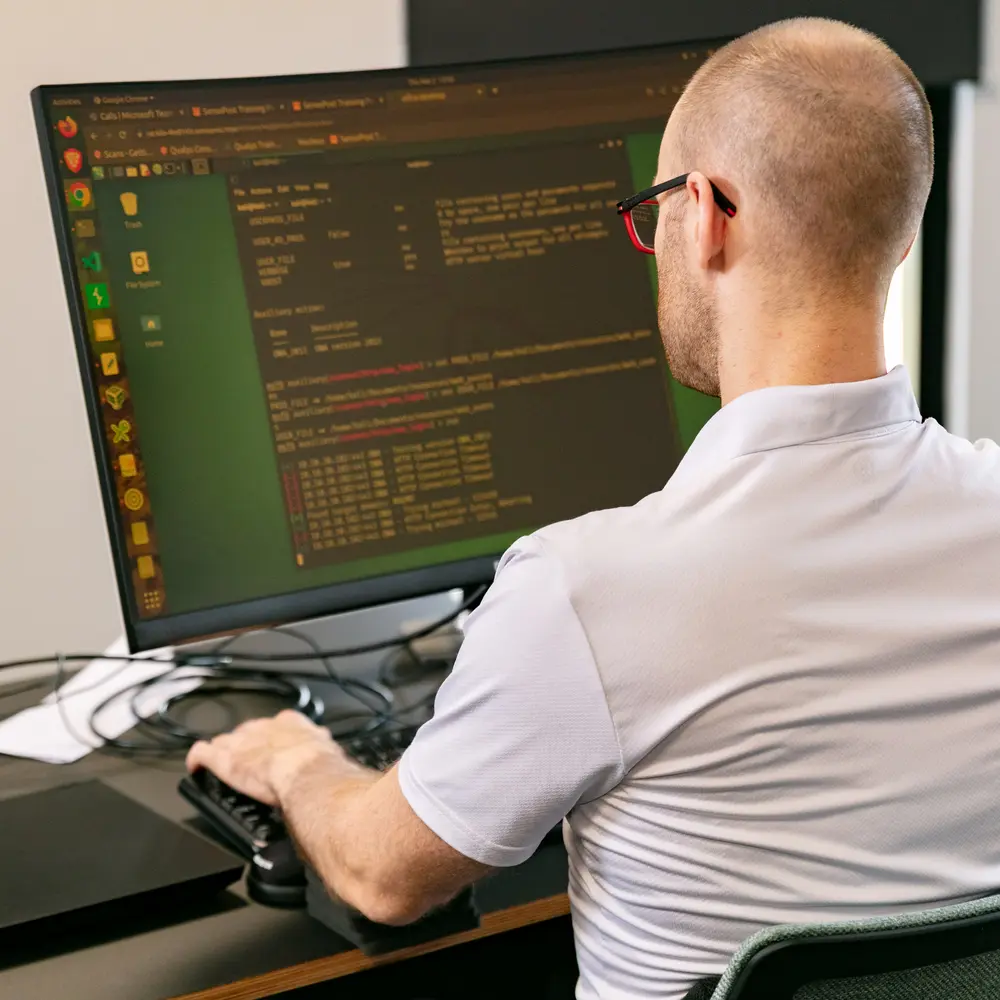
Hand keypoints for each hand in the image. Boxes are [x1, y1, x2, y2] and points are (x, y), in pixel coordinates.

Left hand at [186, 710, 346, 805]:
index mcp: (290, 723)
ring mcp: (241, 742)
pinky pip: (202, 753)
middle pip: (247, 732)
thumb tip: (330, 753)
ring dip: (221, 752)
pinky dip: (197, 760)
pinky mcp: (222, 759)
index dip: (270, 739)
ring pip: (225, 742)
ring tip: (217, 764)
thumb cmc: (320, 765)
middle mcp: (264, 727)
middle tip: (248, 763)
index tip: (271, 750)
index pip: (275, 726)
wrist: (306, 772)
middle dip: (245, 745)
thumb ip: (322, 748)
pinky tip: (194, 768)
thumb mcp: (326, 751)